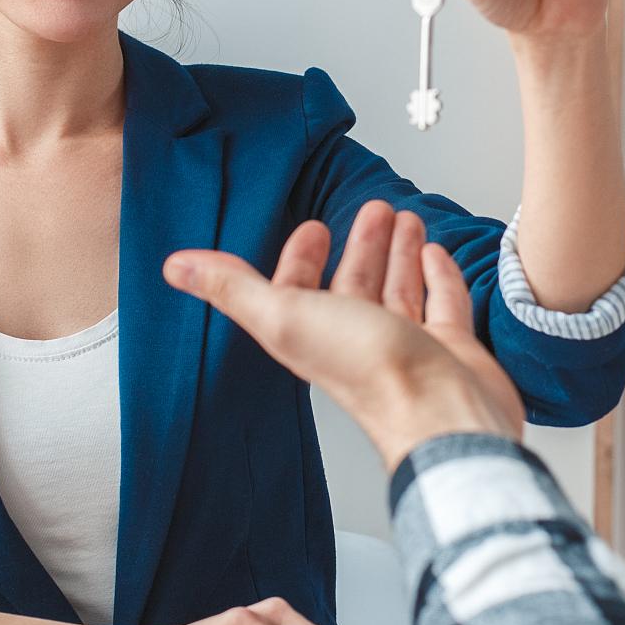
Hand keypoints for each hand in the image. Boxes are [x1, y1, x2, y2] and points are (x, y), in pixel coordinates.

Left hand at [163, 201, 522, 468]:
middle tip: (373, 210)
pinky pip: (442, 303)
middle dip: (362, 245)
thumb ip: (232, 289)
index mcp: (315, 335)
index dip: (303, 258)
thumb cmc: (370, 374)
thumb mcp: (285, 316)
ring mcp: (407, 345)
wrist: (443, 413)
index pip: (302, 290)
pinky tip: (435, 256)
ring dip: (398, 254)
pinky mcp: (449, 348)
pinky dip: (438, 277)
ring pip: (399, 289)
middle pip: (356, 283)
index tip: (312, 227)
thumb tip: (175, 268)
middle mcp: (359, 340)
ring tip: (404, 220)